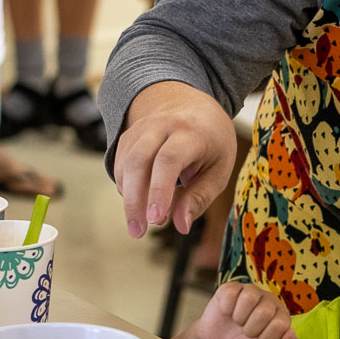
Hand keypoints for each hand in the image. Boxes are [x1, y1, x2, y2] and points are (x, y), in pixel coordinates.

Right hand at [114, 80, 237, 236]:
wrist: (195, 106)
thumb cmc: (212, 144)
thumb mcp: (219, 170)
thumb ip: (200, 198)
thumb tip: (181, 225)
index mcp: (192, 132)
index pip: (169, 159)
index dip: (160, 190)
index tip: (155, 219)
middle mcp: (162, 125)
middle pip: (138, 160)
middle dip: (135, 200)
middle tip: (138, 232)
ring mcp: (141, 127)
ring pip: (125, 163)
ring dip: (128, 197)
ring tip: (140, 225)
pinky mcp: (128, 135)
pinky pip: (120, 164)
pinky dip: (126, 187)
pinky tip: (138, 203)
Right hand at [176, 282, 298, 338]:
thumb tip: (292, 333)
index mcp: (282, 316)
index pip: (280, 325)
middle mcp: (270, 300)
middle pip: (264, 312)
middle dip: (250, 330)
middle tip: (246, 333)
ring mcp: (251, 292)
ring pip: (249, 298)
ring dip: (239, 318)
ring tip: (238, 322)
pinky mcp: (232, 288)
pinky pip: (231, 293)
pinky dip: (226, 308)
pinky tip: (227, 313)